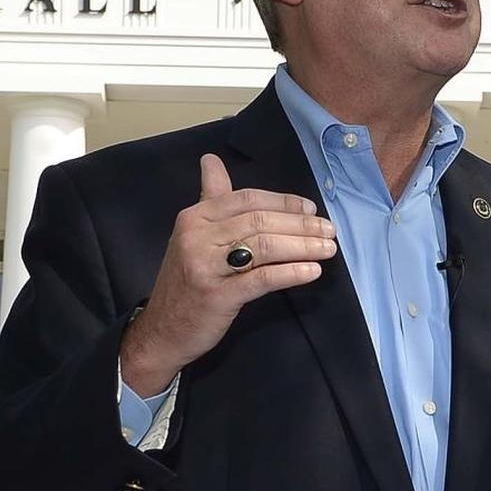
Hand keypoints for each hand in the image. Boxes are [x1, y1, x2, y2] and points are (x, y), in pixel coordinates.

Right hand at [120, 153, 335, 396]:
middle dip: (300, 224)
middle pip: (260, 221)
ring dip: (302, 246)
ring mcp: (206, 266)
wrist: (161, 331)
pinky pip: (262, 278)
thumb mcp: (194, 235)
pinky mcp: (218, 296)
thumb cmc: (187, 280)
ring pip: (264, 246)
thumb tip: (211, 159)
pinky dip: (291, 273)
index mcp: (195, 217)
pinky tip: (312, 271)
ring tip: (328, 249)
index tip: (311, 208)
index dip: (284, 201)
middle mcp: (198, 236)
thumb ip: (211, 198)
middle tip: (329, 230)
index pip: (248, 199)